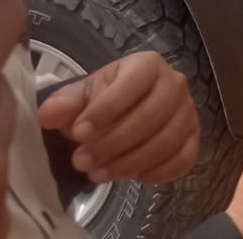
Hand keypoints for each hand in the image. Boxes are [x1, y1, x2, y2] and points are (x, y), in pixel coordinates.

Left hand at [38, 51, 197, 183]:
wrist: (118, 115)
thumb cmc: (100, 101)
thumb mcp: (79, 97)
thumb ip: (64, 103)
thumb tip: (49, 114)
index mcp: (147, 65)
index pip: (133, 83)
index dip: (107, 109)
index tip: (79, 133)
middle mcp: (175, 83)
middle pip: (153, 115)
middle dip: (114, 143)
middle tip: (81, 161)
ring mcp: (188, 111)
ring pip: (168, 140)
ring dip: (131, 162)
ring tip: (98, 174)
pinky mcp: (193, 137)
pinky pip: (185, 158)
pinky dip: (160, 172)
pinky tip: (134, 177)